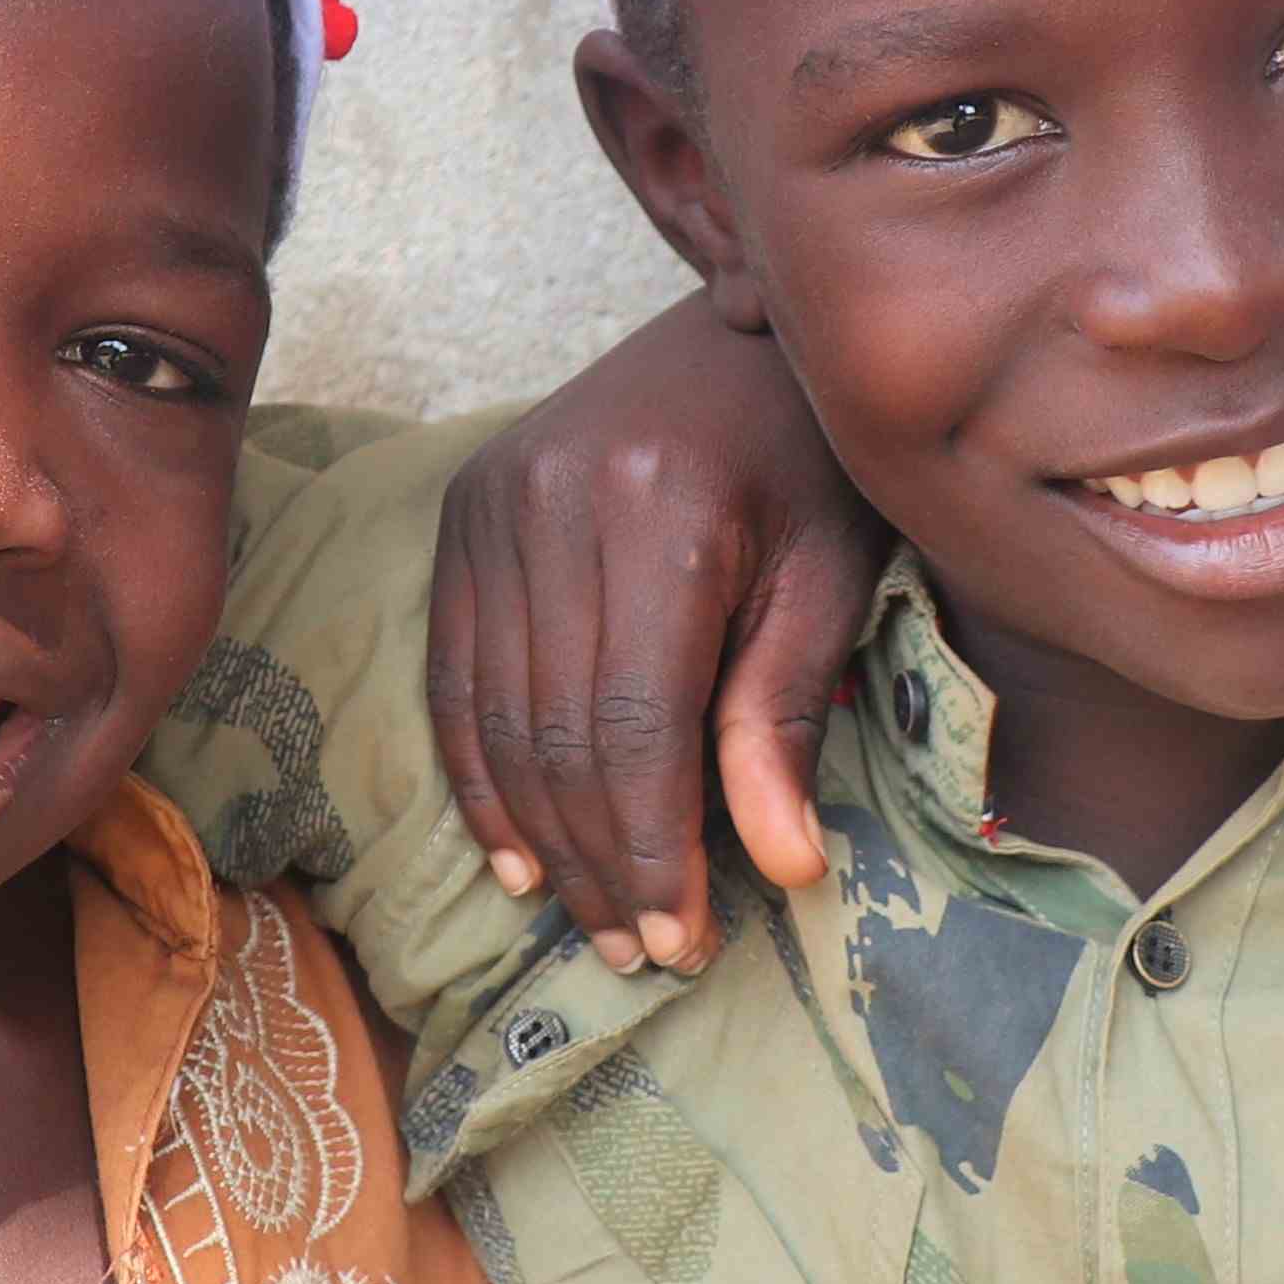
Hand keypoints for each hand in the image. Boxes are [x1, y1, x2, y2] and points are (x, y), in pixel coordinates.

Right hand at [423, 308, 886, 971]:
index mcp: (660, 511)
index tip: (683, 940)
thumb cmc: (813, 461)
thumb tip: (782, 870)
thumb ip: (783, 719)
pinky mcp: (463, 508)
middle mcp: (554, 500)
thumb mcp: (830, 579)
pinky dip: (479, 775)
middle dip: (600, 861)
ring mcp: (493, 499)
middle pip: (558, 733)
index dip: (653, 849)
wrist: (744, 331)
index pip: (635, 727)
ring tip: (590, 922)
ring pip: (496, 716)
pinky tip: (517, 856)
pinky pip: (453, 673)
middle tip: (641, 952)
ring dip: (540, 838)